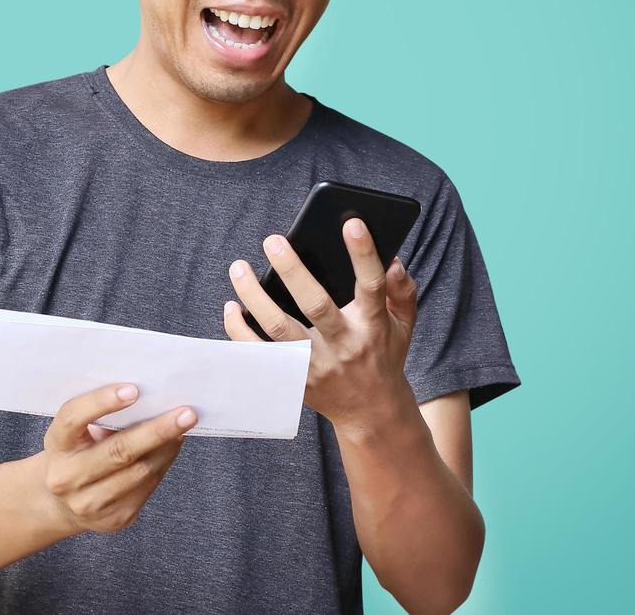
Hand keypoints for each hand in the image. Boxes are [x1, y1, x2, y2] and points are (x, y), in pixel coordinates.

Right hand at [38, 382, 196, 534]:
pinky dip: (164, 463)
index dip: (101, 402)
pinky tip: (172, 446)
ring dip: (167, 447)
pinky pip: (148, 487)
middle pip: (118, 451)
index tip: (133, 390)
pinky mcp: (114, 519)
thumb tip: (152, 402)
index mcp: (57, 445)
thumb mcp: (76, 432)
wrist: (61, 504)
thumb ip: (101, 417)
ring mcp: (90, 503)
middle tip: (186, 414)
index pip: (73, 419)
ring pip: (140, 471)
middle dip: (157, 431)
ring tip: (184, 426)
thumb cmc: (76, 453)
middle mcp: (67, 477)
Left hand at [222, 220, 418, 430]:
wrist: (372, 411)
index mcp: (372, 324)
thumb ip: (402, 290)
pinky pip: (260, 354)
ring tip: (239, 267)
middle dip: (292, 270)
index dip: (364, 254)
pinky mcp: (294, 379)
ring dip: (254, 297)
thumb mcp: (404, 324)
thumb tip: (392, 259)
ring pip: (278, 328)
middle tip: (271, 240)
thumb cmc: (384, 354)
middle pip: (315, 305)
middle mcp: (343, 344)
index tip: (351, 223)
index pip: (371, 284)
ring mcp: (316, 364)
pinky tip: (230, 308)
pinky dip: (239, 332)